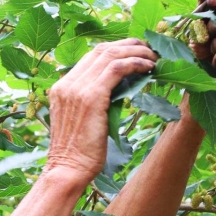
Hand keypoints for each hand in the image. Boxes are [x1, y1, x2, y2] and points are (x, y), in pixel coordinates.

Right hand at [43, 39, 156, 180]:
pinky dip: (135, 63)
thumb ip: (92, 102)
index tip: (135, 52)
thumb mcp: (80, 121)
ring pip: (110, 55)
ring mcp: (77, 89)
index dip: (115, 49)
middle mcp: (66, 84)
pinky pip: (117, 69)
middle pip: (100, 50)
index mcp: (61, 88)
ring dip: (136, 52)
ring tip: (153, 57)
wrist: (67, 170)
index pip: (90, 57)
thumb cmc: (77, 154)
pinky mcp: (91, 97)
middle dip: (128, 45)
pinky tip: (148, 67)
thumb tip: (118, 90)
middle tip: (149, 49)